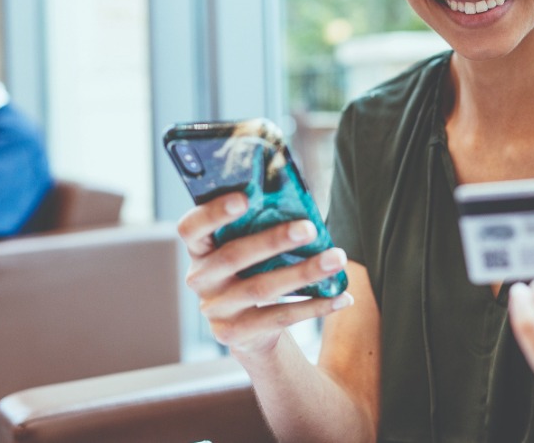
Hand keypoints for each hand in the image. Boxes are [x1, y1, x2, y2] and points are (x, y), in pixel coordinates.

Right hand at [177, 192, 353, 355]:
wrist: (247, 330)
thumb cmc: (252, 272)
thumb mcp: (246, 249)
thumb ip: (257, 226)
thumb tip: (297, 198)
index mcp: (199, 250)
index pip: (192, 228)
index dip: (214, 213)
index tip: (244, 198)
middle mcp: (201, 279)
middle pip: (233, 256)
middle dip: (273, 240)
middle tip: (308, 228)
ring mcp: (216, 310)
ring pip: (262, 288)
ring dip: (303, 272)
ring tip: (336, 258)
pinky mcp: (236, 335)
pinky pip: (280, 318)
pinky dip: (315, 306)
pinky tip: (341, 296)